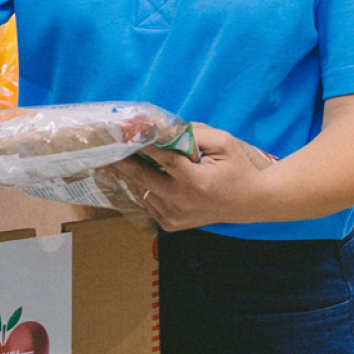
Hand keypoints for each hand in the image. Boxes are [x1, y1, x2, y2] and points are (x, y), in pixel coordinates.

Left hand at [107, 124, 268, 230]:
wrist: (250, 202)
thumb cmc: (237, 168)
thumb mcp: (223, 143)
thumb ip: (194, 134)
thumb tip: (163, 129)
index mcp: (196, 182)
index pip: (163, 160)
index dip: (144, 145)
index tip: (125, 134)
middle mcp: (181, 201)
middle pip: (143, 178)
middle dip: (123, 162)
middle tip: (104, 150)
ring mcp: (174, 216)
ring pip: (143, 191)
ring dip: (134, 175)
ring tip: (120, 160)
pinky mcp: (170, 224)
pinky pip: (148, 203)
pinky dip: (145, 189)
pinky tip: (148, 177)